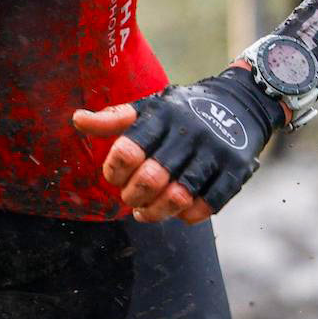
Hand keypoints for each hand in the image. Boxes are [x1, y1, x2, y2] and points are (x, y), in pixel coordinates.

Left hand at [73, 65, 283, 222]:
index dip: (114, 171)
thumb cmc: (182, 110)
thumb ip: (114, 119)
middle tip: (128, 199)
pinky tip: (177, 213)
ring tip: (145, 212)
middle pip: (151, 178)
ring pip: (178, 197)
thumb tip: (77, 119)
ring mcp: (214, 153)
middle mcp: (188, 132)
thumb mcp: (149, 107)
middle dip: (133, 196)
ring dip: (156, 212)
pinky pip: (208, 206)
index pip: (127, 150)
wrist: (240, 103)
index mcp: (162, 115)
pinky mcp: (235, 171)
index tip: (113, 177)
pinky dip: (188, 216)